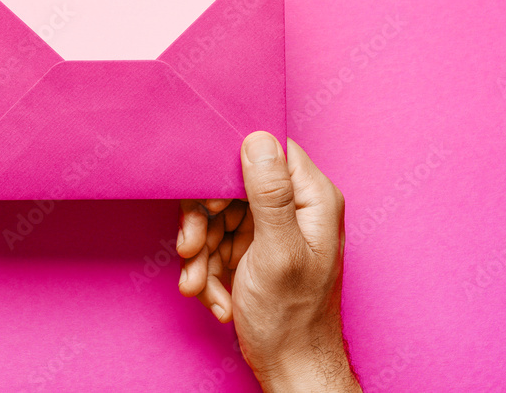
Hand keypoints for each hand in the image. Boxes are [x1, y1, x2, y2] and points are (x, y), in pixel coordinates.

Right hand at [177, 133, 360, 391]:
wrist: (289, 367)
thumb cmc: (292, 319)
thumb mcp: (277, 252)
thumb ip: (269, 194)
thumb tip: (257, 138)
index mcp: (313, 198)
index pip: (268, 151)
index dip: (230, 168)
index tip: (211, 200)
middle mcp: (295, 207)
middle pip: (232, 184)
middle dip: (205, 221)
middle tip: (192, 248)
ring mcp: (272, 228)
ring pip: (218, 215)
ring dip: (201, 251)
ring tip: (200, 284)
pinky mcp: (253, 248)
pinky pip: (216, 240)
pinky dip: (206, 267)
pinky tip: (212, 295)